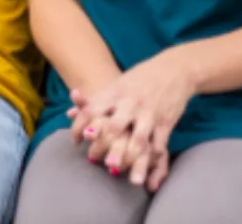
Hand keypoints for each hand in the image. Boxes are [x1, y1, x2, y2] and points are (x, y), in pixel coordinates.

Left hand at [74, 50, 196, 190]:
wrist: (173, 69)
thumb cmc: (139, 79)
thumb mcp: (115, 85)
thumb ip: (94, 101)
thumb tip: (68, 113)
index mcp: (114, 93)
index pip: (91, 110)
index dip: (79, 125)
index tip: (74, 141)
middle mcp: (129, 103)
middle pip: (113, 126)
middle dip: (102, 144)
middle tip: (92, 159)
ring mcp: (149, 113)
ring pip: (138, 138)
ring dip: (129, 156)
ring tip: (121, 172)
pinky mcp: (166, 121)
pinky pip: (159, 141)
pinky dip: (153, 154)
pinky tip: (147, 164)